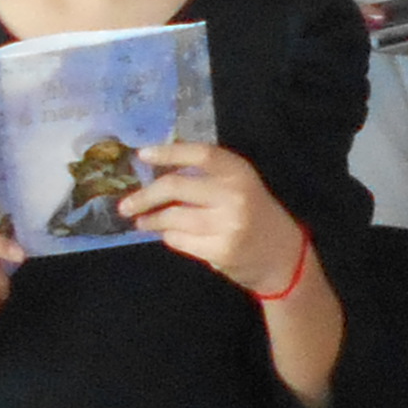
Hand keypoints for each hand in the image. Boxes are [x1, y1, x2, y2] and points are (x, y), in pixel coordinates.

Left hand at [121, 137, 302, 295]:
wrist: (281, 256)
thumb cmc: (253, 214)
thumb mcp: (239, 185)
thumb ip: (206, 176)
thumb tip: (154, 172)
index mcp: (239, 171)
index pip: (199, 153)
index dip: (168, 152)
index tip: (142, 155)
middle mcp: (234, 194)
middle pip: (176, 186)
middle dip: (144, 196)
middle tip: (125, 205)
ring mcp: (228, 224)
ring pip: (173, 216)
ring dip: (151, 220)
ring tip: (141, 222)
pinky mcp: (221, 250)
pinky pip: (180, 240)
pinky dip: (168, 236)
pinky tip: (168, 234)